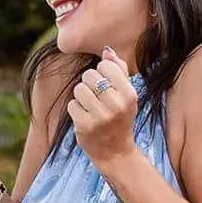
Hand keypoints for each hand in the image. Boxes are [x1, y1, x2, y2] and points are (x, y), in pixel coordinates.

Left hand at [65, 48, 139, 167]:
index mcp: (129, 94)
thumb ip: (119, 70)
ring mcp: (100, 117)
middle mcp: (117, 105)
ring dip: (81, 96)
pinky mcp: (85, 126)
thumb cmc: (120, 119)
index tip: (106, 84)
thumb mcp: (127, 95)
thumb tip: (106, 50)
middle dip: (89, 83)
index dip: (102, 72)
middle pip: (89, 75)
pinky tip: (85, 118)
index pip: (106, 66)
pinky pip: (72, 105)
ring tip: (90, 107)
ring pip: (79, 89)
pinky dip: (75, 110)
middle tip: (96, 97)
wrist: (115, 152)